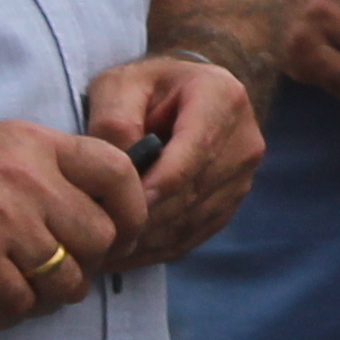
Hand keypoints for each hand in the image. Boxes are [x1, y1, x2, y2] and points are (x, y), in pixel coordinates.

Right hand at [0, 120, 145, 324]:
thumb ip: (40, 168)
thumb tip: (92, 211)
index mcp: (33, 143)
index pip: (118, 172)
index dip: (130, 212)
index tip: (117, 238)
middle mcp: (25, 176)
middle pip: (99, 239)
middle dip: (82, 267)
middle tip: (52, 277)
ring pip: (65, 281)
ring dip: (44, 300)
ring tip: (15, 296)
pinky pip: (18, 304)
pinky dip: (5, 316)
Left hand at [87, 56, 265, 263]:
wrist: (184, 94)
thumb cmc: (147, 86)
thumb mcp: (121, 84)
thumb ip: (115, 120)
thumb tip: (121, 171)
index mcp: (223, 98)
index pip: (196, 150)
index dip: (159, 184)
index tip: (121, 208)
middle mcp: (243, 141)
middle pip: (193, 192)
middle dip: (145, 219)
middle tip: (96, 240)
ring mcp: (243, 177)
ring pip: (192, 221)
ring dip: (148, 242)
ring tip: (103, 253)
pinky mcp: (231, 204)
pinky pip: (195, 235)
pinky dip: (159, 249)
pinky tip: (124, 255)